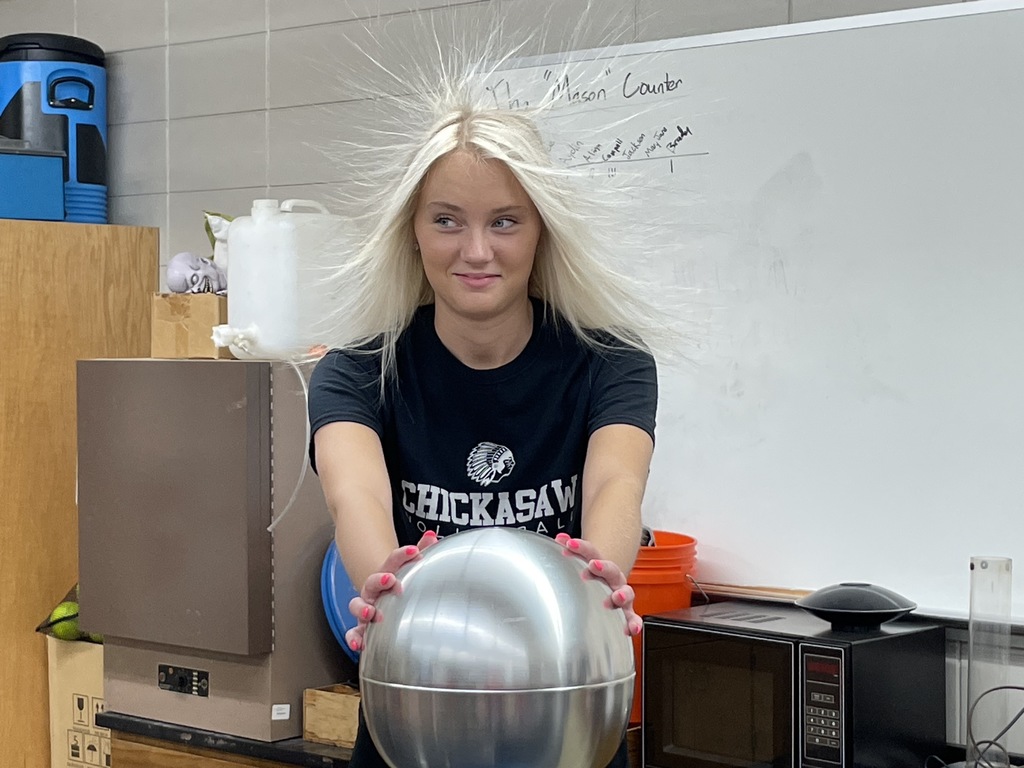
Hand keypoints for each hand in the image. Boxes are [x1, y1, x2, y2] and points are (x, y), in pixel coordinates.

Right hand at [345, 530, 438, 651]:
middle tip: (391, 579)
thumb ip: (421, 551)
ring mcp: (366, 609)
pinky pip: (353, 633)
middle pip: (371, 582)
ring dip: (363, 608)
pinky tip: (358, 644)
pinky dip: (353, 638)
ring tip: (372, 613)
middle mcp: (373, 592)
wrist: (383, 604)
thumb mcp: (409, 569)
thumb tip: (431, 535)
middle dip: (379, 580)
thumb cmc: (397, 587)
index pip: (392, 562)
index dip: (401, 555)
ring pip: (357, 606)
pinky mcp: (362, 628)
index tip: (414, 551)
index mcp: (386, 575)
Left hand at [556, 533, 641, 636]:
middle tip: (593, 565)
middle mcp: (613, 578)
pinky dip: (633, 623)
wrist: (611, 582)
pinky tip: (630, 630)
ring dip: (622, 594)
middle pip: (611, 570)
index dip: (581, 548)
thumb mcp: (584, 560)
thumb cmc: (595, 574)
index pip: (592, 553)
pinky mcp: (626, 611)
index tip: (570, 545)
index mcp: (601, 565)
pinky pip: (632, 617)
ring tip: (616, 598)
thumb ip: (572, 549)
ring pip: (626, 592)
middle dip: (603, 567)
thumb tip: (559, 537)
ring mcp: (621, 594)